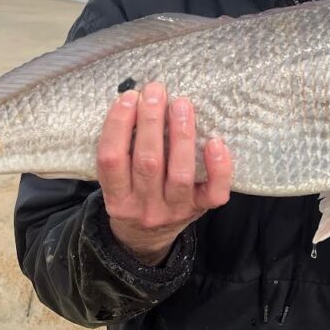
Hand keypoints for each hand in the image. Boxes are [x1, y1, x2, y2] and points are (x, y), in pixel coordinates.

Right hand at [97, 81, 232, 264]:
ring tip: (181, 105)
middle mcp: (144, 207)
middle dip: (150, 121)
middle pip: (147, 162)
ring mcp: (174, 211)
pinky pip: (214, 192)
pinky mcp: (201, 210)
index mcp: (117, 198)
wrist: (147, 238)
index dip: (118, 125)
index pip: (111, 160)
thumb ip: (122, 150)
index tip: (128, 97)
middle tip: (155, 91)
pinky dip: (218, 167)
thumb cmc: (132, 194)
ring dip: (181, 135)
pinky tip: (215, 141)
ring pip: (180, 173)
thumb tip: (135, 101)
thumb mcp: (116, 181)